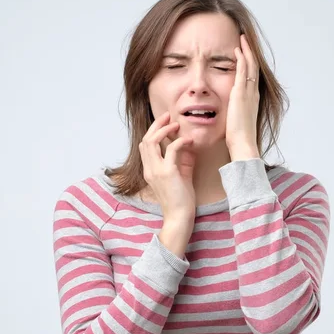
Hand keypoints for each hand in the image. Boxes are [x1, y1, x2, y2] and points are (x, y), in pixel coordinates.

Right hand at [139, 112, 195, 255]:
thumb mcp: (180, 176)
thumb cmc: (181, 200)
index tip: (166, 123)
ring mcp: (156, 171)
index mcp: (149, 171)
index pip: (145, 145)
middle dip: (156, 125)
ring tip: (176, 124)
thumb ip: (182, 161)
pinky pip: (172, 149)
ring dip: (164, 130)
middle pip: (146, 139)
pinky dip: (180, 141)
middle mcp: (149, 169)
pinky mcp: (168, 173)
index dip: (154, 131)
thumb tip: (189, 147)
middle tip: (168, 116)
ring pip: (152, 141)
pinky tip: (189, 140)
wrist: (180, 217)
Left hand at [225, 34, 260, 160]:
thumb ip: (235, 113)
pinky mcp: (241, 93)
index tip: (244, 53)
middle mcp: (253, 93)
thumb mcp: (237, 120)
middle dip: (249, 53)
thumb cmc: (239, 137)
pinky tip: (237, 50)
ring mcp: (248, 92)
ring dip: (246, 51)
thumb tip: (231, 113)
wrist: (243, 143)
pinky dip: (241, 59)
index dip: (249, 63)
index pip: (252, 76)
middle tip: (245, 40)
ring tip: (242, 40)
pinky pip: (243, 71)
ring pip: (250, 66)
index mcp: (252, 99)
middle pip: (254, 67)